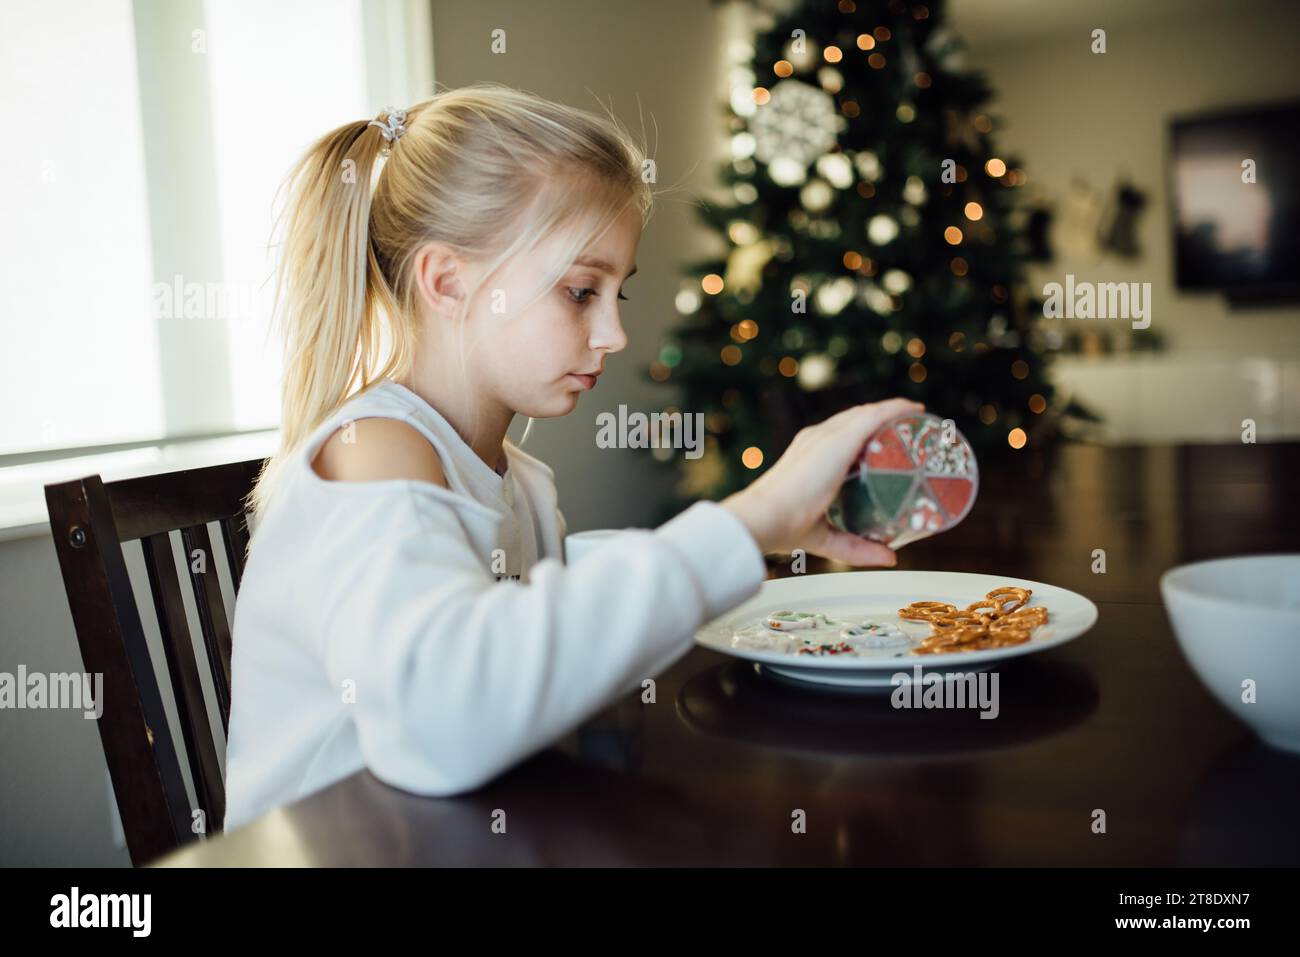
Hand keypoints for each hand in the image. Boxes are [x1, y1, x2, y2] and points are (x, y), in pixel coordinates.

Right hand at [721, 398, 924, 566]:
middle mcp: (817, 438)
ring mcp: (828, 435)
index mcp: (809, 455)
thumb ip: (857, 547)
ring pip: (868, 413)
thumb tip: (890, 558)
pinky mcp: (840, 438)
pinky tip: (916, 409)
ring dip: (894, 412)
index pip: (841, 435)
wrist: (766, 517)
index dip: (865, 434)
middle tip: (910, 433)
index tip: (887, 442)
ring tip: (918, 417)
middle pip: (857, 419)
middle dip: (883, 421)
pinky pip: (876, 415)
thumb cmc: (785, 527)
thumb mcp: (827, 537)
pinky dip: (897, 409)